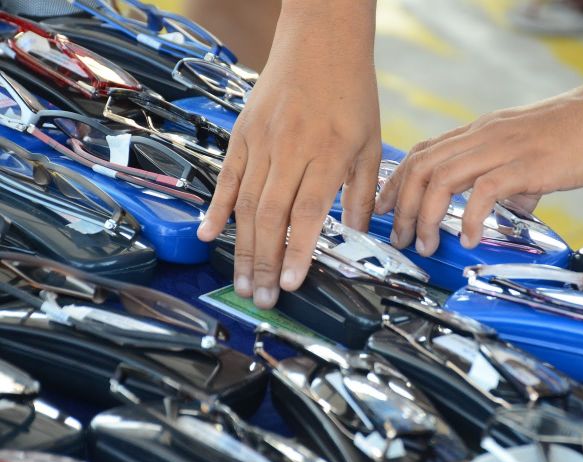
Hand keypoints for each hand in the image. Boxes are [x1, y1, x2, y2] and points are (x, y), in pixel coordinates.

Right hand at [197, 1, 380, 308]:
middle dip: (264, 263)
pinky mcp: (242, 134)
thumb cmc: (350, 91)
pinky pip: (227, 177)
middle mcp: (289, 150)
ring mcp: (260, 141)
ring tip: (242, 281)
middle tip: (261, 298)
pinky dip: (217, 207)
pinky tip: (208, 235)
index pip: (308, 212)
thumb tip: (362, 234)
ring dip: (242, 247)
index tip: (292, 284)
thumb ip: (364, 191)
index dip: (298, 251)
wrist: (320, 40)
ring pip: (245, 203)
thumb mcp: (371, 142)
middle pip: (271, 216)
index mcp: (327, 153)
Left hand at [374, 85, 582, 255]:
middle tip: (398, 236)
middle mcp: (485, 136)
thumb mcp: (533, 154)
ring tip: (426, 244)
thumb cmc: (581, 134)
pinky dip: (467, 219)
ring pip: (441, 178)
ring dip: (424, 216)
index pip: (425, 152)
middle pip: (422, 166)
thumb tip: (511, 208)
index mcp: (483, 132)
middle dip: (401, 205)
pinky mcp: (525, 165)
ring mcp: (503, 149)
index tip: (387, 208)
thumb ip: (516, 180)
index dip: (398, 181)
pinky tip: (467, 239)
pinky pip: (482, 192)